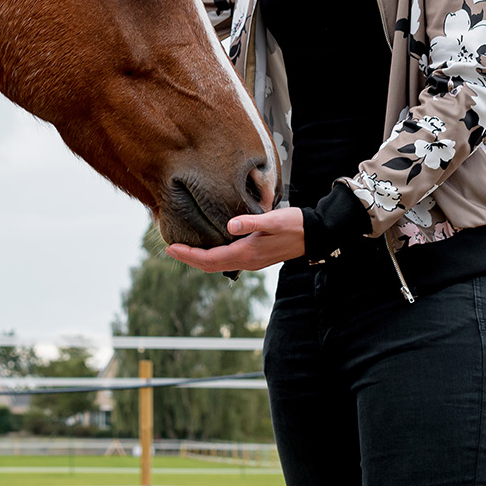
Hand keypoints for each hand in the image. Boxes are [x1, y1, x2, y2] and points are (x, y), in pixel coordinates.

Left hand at [165, 207, 305, 272]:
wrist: (315, 234)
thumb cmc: (295, 224)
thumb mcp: (273, 220)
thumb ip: (251, 222)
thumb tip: (229, 226)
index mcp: (247, 254)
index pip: (209, 259)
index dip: (188, 255)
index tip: (171, 248)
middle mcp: (247, 261)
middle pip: (210, 265)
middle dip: (188, 258)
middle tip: (169, 249)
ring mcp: (251, 261)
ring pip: (218, 263)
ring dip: (198, 258)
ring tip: (183, 248)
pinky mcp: (255, 257)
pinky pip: (226, 259)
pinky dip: (211, 255)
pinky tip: (207, 246)